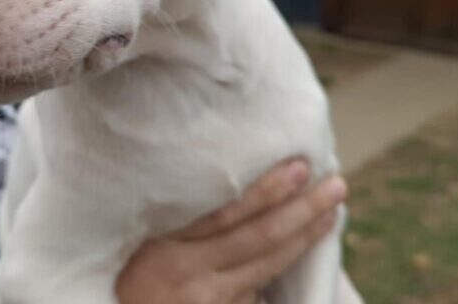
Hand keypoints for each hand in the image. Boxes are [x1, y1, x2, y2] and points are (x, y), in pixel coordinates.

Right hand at [116, 160, 346, 303]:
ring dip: (304, 237)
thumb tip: (228, 182)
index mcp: (165, 245)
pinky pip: (256, 290)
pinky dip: (281, 264)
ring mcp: (207, 301)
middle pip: (258, 238)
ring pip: (267, 265)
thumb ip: (177, 215)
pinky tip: (304, 243)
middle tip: (334, 185)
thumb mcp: (139, 235)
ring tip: (331, 210)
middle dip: (302, 211)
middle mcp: (188, 274)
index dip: (266, 191)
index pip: (227, 215)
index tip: (298, 168)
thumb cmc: (123, 268)